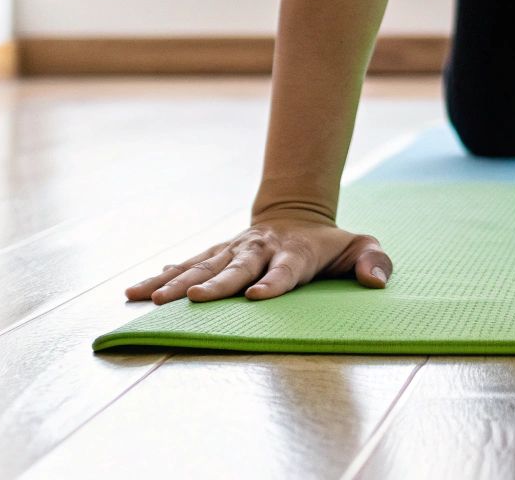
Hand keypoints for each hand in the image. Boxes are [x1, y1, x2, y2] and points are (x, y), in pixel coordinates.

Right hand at [124, 212, 392, 303]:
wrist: (296, 213)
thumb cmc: (330, 242)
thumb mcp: (360, 246)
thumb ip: (374, 261)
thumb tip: (377, 281)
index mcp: (294, 253)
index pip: (284, 271)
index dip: (272, 284)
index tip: (256, 298)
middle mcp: (260, 250)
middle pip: (236, 268)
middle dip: (215, 284)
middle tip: (194, 299)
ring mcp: (234, 250)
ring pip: (203, 266)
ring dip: (176, 282)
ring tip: (148, 298)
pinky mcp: (217, 253)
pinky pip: (187, 264)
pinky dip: (163, 276)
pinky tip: (137, 290)